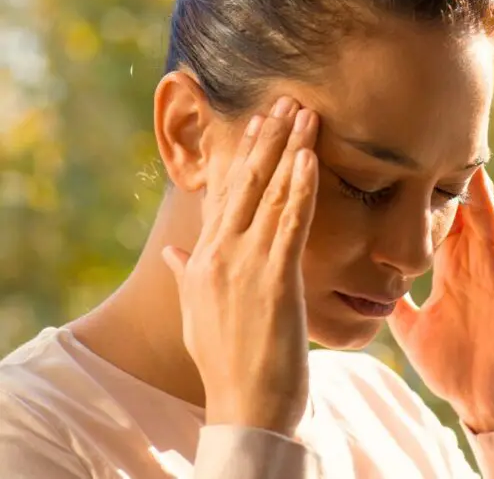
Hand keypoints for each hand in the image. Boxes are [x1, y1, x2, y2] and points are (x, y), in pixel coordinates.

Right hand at [161, 96, 319, 436]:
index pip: (225, 194)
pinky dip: (301, 188)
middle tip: (285, 100)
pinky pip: (290, 224)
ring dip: (289, 149)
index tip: (256, 123)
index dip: (242, 155)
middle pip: (245, 183)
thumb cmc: (226, 362)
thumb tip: (173, 249)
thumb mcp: (198, 313)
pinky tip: (310, 158)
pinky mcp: (275, 279)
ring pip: (270, 194)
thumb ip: (186, 274)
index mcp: (203, 258)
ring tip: (304, 113)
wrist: (244, 405)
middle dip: (267, 138)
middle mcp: (219, 253)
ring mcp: (244, 264)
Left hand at [388, 168, 493, 432]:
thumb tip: (363, 284)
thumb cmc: (451, 366)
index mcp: (448, 270)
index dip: (420, 193)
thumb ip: (396, 302)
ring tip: (471, 145)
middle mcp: (472, 261)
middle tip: (433, 135)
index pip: (433, 222)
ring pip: (485, 215)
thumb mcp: (412, 328)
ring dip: (479, 184)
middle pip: (459, 209)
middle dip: (447, 176)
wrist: (483, 400)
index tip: (401, 159)